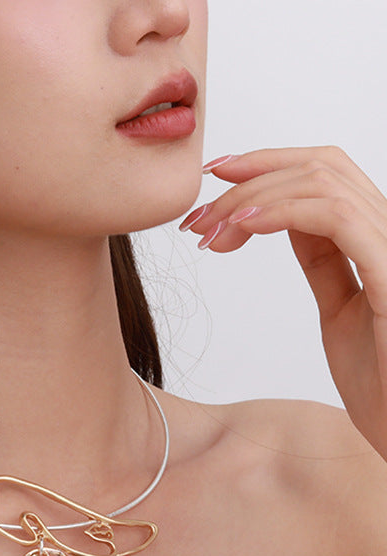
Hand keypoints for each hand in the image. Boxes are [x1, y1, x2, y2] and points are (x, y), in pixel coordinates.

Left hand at [180, 146, 386, 458]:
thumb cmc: (381, 380)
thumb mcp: (340, 307)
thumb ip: (323, 260)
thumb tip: (287, 221)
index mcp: (380, 237)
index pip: (325, 173)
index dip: (268, 164)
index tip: (214, 179)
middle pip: (320, 165)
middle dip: (249, 177)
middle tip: (197, 214)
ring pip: (322, 182)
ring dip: (251, 198)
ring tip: (209, 231)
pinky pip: (335, 217)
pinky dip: (280, 212)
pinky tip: (242, 227)